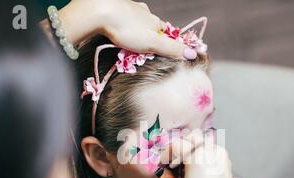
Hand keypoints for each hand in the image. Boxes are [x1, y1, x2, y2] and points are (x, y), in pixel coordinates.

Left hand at [57, 0, 191, 58]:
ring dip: (135, 31)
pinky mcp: (115, 9)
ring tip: (129, 41)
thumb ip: (171, 49)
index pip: (166, 33)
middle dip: (149, 38)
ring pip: (137, 22)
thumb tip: (193, 54)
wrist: (100, 12)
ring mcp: (130, 9)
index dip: (166, 43)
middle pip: (151, 27)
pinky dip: (122, 25)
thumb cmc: (127, 29)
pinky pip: (122, 18)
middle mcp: (144, 13)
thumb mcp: (153, 43)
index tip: (162, 53)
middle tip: (143, 50)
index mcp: (155, 21)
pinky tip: (117, 30)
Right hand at [157, 132, 259, 177]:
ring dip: (192, 151)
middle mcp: (213, 152)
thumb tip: (167, 172)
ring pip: (204, 143)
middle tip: (174, 164)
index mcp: (198, 156)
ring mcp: (223, 158)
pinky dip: (202, 158)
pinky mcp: (227, 166)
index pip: (177, 145)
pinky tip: (196, 176)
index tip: (162, 165)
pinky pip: (212, 152)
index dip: (166, 154)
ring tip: (185, 171)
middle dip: (181, 148)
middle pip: (193, 137)